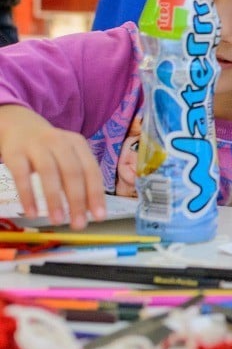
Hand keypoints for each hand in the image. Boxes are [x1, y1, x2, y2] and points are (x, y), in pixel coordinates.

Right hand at [0, 105, 105, 228]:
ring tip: (58, 221)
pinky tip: (32, 212)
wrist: (18, 124)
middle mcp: (60, 142)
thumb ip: (78, 177)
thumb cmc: (49, 148)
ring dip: (55, 199)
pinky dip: (28, 195)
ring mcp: (37, 146)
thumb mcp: (68, 154)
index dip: (96, 194)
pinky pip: (22, 175)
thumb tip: (89, 210)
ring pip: (49, 173)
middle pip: (73, 172)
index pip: (91, 170)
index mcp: (78, 144)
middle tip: (78, 224)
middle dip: (77, 201)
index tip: (99, 217)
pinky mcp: (15, 152)